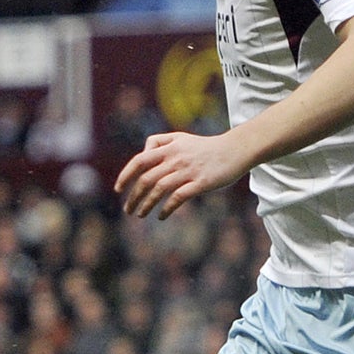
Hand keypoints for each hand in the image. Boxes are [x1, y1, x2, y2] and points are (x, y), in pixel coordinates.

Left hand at [116, 131, 251, 219]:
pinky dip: (167, 208)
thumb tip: (142, 154)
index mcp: (169, 148)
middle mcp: (176, 158)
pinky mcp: (201, 183)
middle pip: (147, 179)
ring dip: (146, 204)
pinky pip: (179, 197)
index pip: (140, 161)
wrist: (235, 150)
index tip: (118, 189)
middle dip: (133, 196)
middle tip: (128, 210)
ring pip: (160, 189)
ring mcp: (188, 171)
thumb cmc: (206, 147)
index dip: (126, 175)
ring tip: (140, 215)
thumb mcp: (180, 137)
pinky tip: (161, 216)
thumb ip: (160, 142)